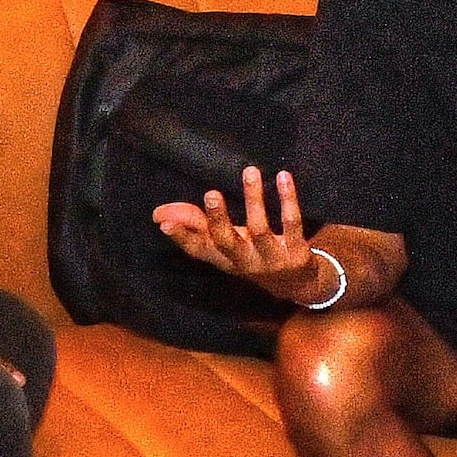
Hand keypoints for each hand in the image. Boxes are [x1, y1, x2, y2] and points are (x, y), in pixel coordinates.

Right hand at [152, 167, 321, 295]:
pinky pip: (292, 224)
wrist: (297, 284)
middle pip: (227, 242)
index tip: (164, 223)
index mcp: (223, 258)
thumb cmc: (252, 255)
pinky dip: (288, 201)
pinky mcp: (296, 252)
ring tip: (250, 172)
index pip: (198, 250)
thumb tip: (159, 214)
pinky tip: (283, 177)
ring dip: (254, 199)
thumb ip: (194, 225)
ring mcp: (271, 258)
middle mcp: (244, 260)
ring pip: (259, 229)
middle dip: (218, 218)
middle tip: (211, 193)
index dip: (181, 237)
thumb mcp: (224, 244)